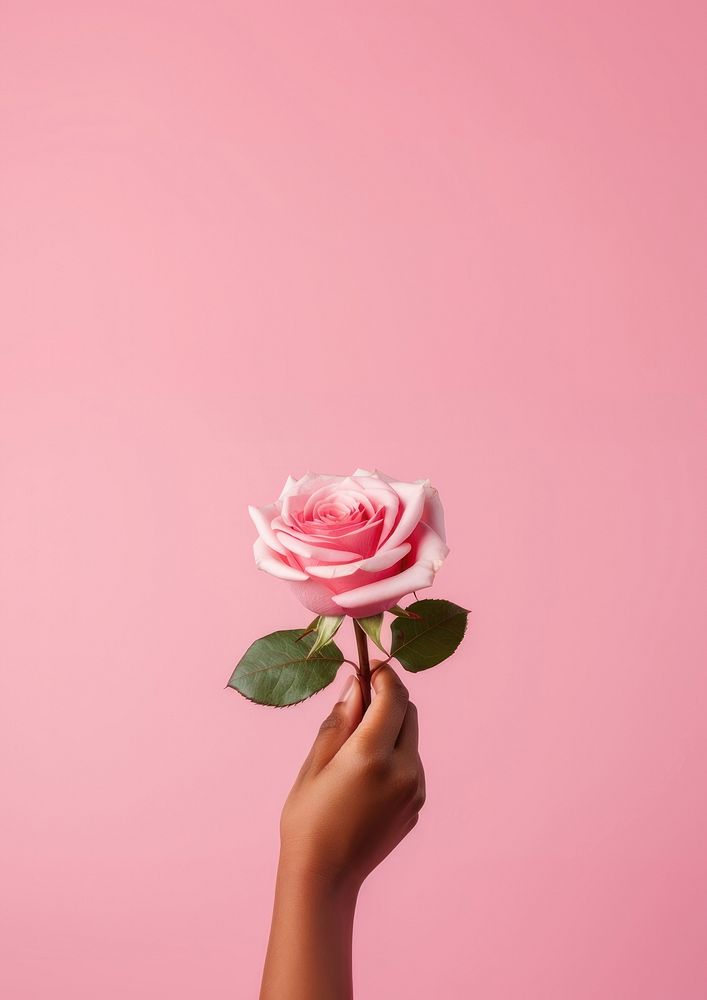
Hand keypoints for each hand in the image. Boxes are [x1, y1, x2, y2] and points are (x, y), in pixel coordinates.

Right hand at [279, 661, 425, 893]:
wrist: (325, 879)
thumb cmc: (308, 819)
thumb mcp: (315, 762)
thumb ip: (340, 720)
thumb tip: (356, 684)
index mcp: (372, 755)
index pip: (394, 695)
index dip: (383, 676)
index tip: (368, 670)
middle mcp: (403, 769)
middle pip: (409, 712)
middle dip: (387, 701)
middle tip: (357, 708)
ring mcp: (416, 790)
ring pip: (411, 739)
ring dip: (391, 731)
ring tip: (355, 754)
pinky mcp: (418, 806)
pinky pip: (411, 766)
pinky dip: (394, 758)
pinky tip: (365, 781)